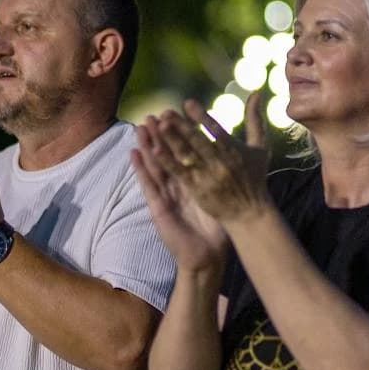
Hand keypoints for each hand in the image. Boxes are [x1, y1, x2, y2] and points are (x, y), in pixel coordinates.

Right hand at [132, 123, 228, 271]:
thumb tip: (234, 157)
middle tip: (153, 114)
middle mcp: (177, 186)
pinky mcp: (158, 207)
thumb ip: (222, 177)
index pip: (184, 154)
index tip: (175, 114)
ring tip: (140, 126)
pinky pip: (148, 185)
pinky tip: (133, 153)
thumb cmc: (216, 229)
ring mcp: (165, 195)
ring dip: (147, 146)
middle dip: (159, 136)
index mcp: (192, 182)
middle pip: (167, 156)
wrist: (207, 255)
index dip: (178, 135)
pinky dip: (140, 169)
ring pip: (155, 166)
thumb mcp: (221, 198)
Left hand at [141, 94, 269, 224]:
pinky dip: (168, 163)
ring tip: (158, 127)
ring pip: (187, 156)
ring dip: (172, 141)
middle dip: (181, 126)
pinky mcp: (197, 189)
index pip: (216, 130)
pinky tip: (154, 152)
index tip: (187, 103)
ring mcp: (207, 177)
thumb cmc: (254, 176)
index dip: (202, 117)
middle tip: (166, 113)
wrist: (250, 212)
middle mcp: (220, 162)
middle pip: (198, 141)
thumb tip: (256, 92)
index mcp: (234, 150)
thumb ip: (255, 120)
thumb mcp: (260, 147)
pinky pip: (180, 174)